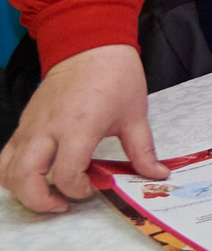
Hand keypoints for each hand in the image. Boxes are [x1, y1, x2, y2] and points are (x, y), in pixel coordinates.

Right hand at [2, 45, 163, 213]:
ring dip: (22, 191)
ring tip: (47, 194)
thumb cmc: (116, 78)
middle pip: (24, 178)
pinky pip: (6, 156)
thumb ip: (142, 150)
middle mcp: (47, 129)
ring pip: (7, 170)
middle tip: (62, 204)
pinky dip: (13, 173)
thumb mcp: (135, 115)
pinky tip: (37, 175)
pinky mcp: (22, 124)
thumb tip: (157, 175)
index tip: (94, 187)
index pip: (67, 172)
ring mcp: (29, 127)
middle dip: (40, 201)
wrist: (89, 46)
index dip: (79, 189)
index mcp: (78, 127)